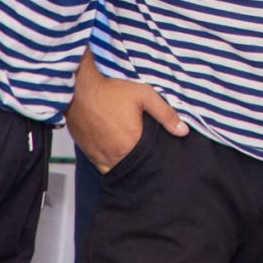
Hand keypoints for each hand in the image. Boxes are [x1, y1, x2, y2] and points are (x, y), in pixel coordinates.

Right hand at [65, 54, 186, 172]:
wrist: (79, 90)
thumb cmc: (110, 91)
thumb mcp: (144, 96)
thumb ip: (165, 114)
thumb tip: (183, 131)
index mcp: (131, 145)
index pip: (148, 163)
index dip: (155, 161)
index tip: (159, 158)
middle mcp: (114, 156)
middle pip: (133, 170)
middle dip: (142, 166)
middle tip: (148, 157)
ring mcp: (99, 157)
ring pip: (117, 171)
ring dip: (126, 167)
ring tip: (134, 157)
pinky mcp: (89, 154)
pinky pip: (103, 168)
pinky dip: (111, 165)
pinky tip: (118, 155)